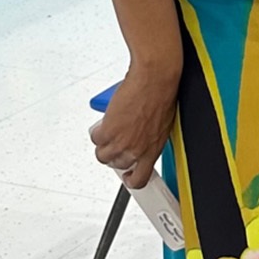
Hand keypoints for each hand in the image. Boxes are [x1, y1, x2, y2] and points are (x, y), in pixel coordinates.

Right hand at [90, 62, 179, 189]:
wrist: (155, 79)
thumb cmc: (163, 94)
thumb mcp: (162, 124)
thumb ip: (150, 138)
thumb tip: (142, 140)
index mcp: (154, 149)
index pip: (141, 178)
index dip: (131, 179)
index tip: (128, 175)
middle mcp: (138, 150)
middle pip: (118, 165)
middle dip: (116, 154)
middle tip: (117, 140)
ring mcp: (121, 142)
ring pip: (103, 155)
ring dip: (104, 144)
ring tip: (110, 129)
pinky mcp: (108, 131)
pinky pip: (95, 138)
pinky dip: (97, 130)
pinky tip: (106, 120)